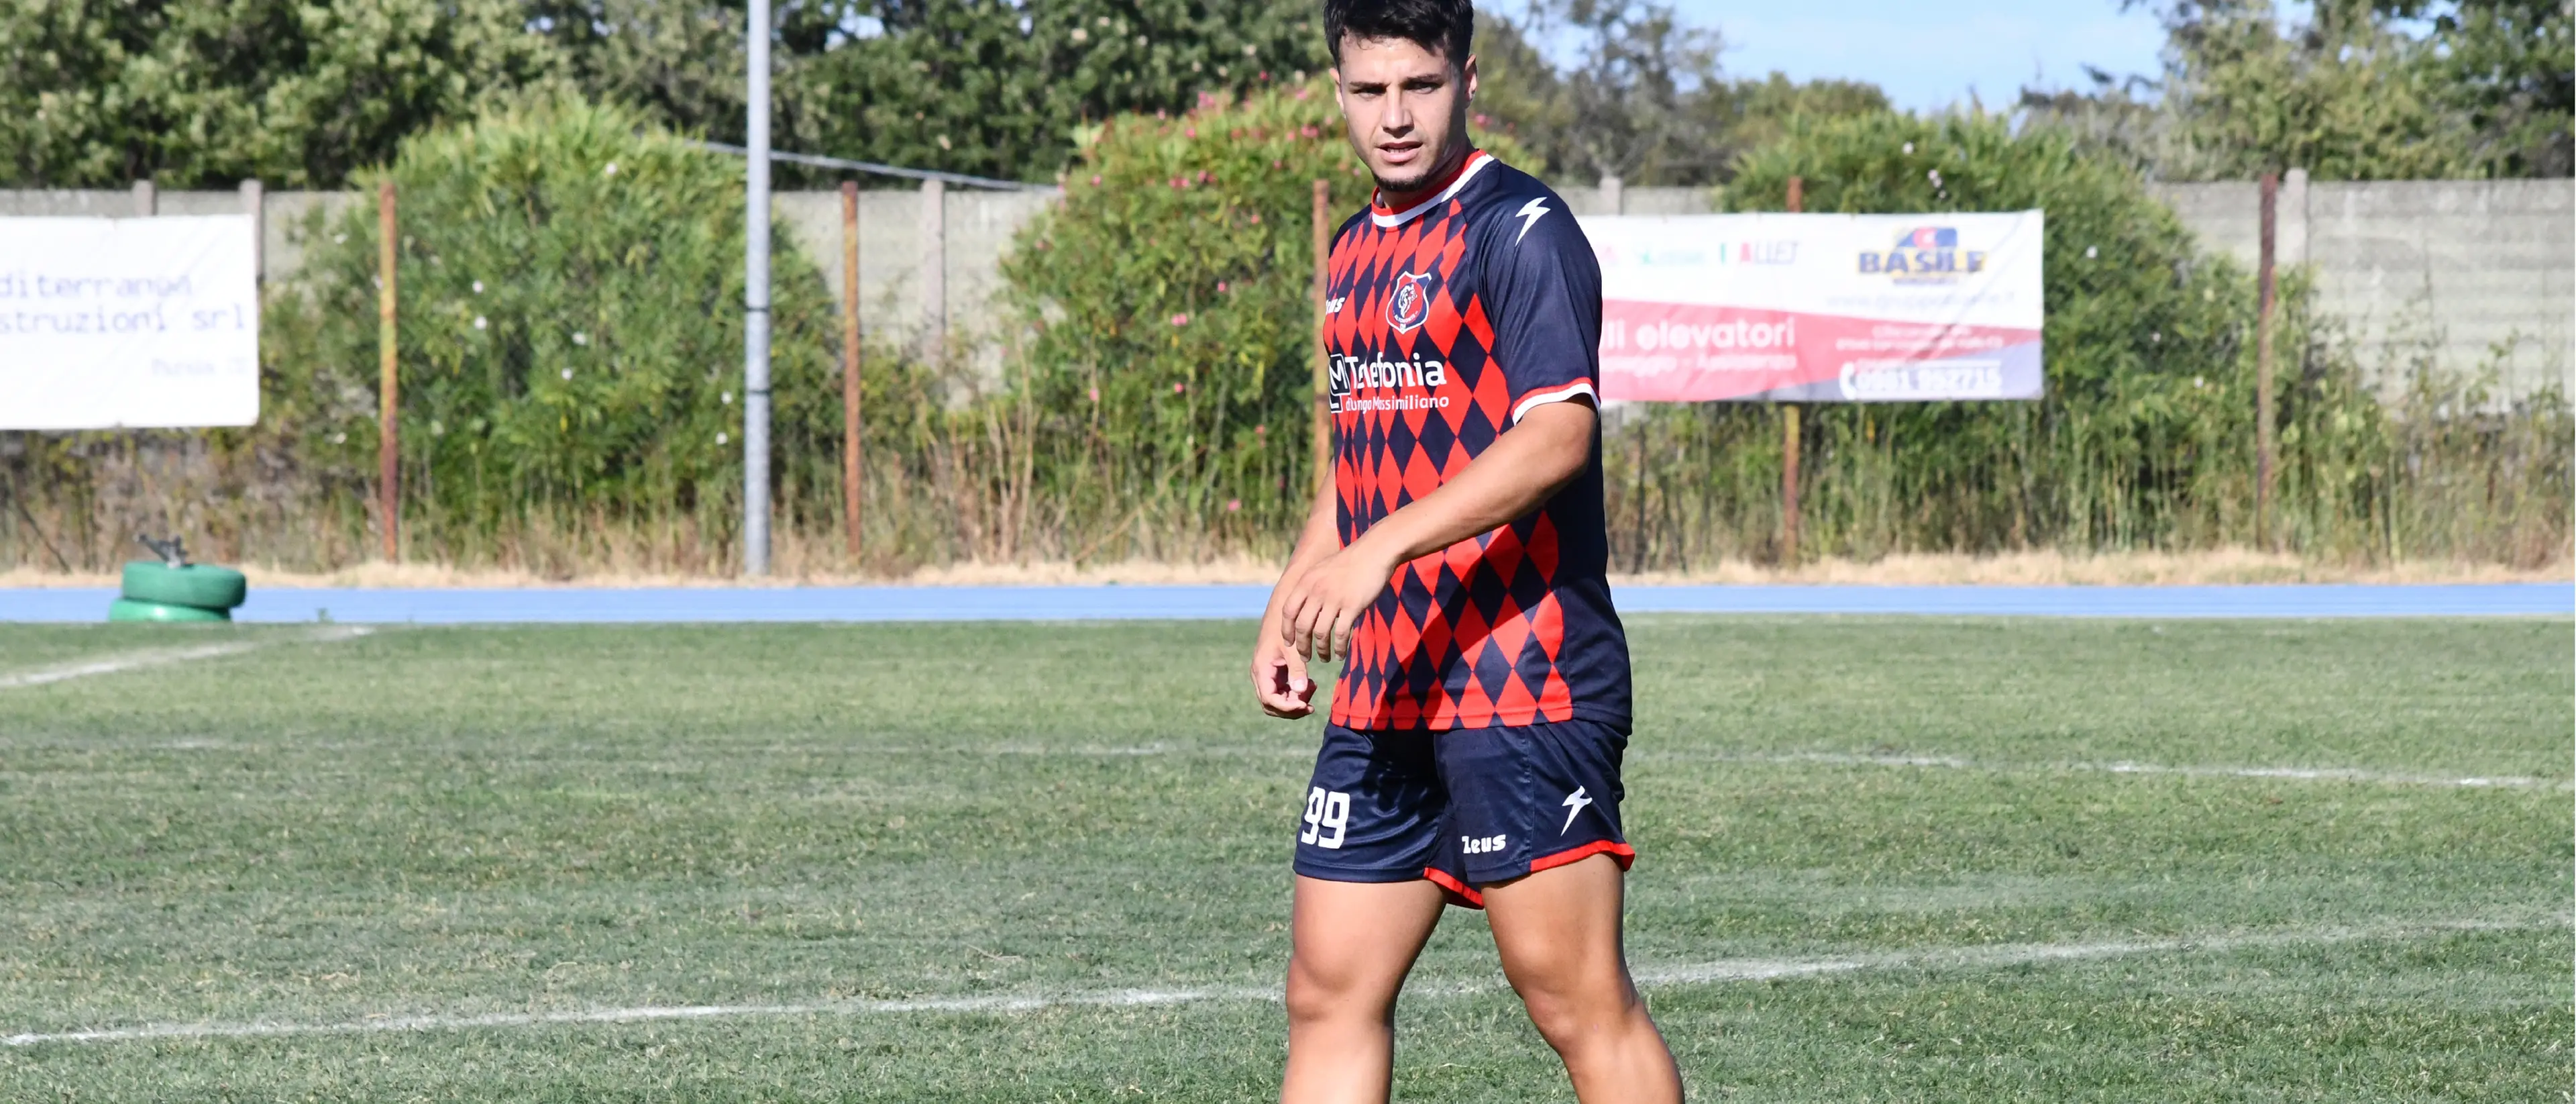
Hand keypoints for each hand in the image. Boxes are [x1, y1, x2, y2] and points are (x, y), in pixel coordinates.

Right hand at [1250, 628, 1317, 718]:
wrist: (1282, 611)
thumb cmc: (1287, 627)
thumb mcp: (1293, 649)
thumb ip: (1297, 670)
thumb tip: (1301, 694)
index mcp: (1261, 670)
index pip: (1270, 700)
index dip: (1287, 707)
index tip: (1305, 705)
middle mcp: (1261, 676)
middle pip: (1272, 706)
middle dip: (1291, 709)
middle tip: (1311, 705)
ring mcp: (1267, 676)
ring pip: (1278, 701)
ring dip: (1295, 701)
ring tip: (1313, 688)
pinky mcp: (1275, 674)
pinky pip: (1284, 692)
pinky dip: (1296, 693)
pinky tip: (1310, 684)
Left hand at [1277, 541, 1398, 663]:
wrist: (1374, 552)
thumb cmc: (1350, 561)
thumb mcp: (1322, 570)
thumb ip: (1311, 587)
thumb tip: (1303, 606)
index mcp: (1306, 582)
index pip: (1288, 610)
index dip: (1286, 629)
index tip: (1288, 642)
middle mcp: (1316, 591)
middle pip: (1302, 626)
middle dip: (1302, 646)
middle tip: (1305, 657)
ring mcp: (1334, 599)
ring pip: (1320, 633)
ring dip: (1321, 650)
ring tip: (1324, 658)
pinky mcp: (1352, 606)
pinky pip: (1341, 634)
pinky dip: (1338, 648)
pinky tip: (1340, 655)